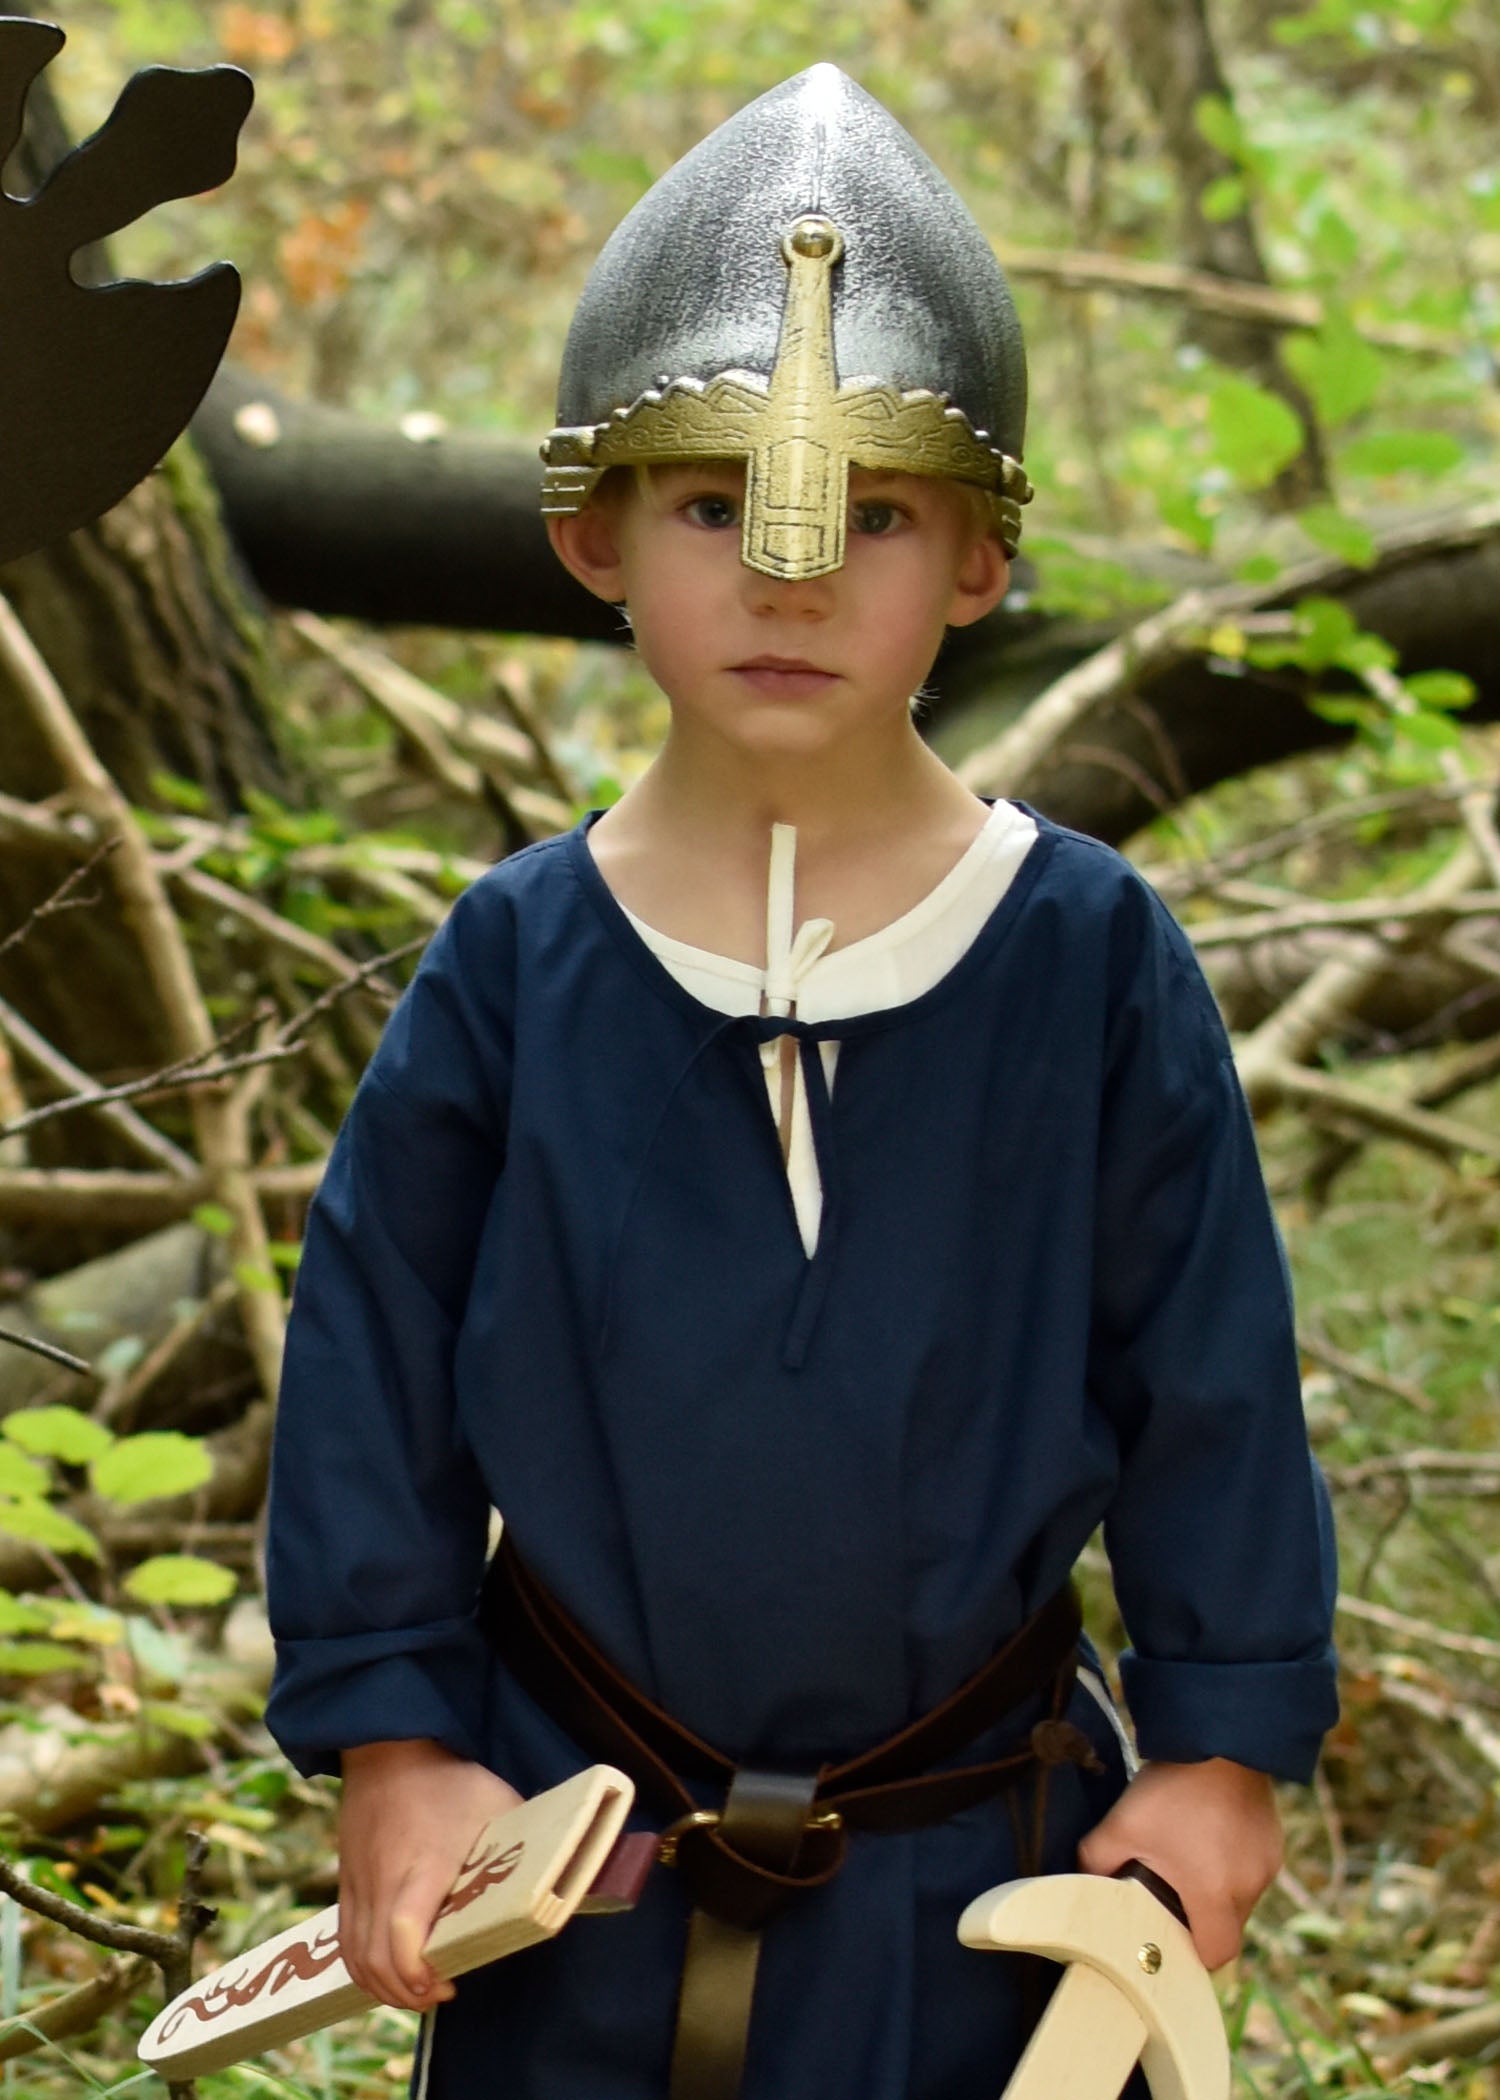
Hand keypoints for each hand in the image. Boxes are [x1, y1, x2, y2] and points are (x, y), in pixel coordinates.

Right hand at [338, 1739, 522, 2010]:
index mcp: (425, 1866)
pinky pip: (346, 1941)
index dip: (419, 1971)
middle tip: (440, 1994)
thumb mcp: (499, 1805)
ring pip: (356, 1957)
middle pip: (377, 1958)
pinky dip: (363, 1968)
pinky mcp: (347, 1884)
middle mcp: (385, 1881)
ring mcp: (361, 1884)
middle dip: (406, 1993)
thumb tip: (568, 1878)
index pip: (406, 1930)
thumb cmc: (451, 1781)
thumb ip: (525, 1846)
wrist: (390, 1750)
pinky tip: (389, 1973)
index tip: (447, 1983)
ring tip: (417, 1991)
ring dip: (384, 1987)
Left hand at [1076, 1757, 1282, 1969]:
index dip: (1191, 1952)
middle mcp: (1251, 1885)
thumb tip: (1086, 1884)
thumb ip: (1096, 1862)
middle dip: (1199, 1918)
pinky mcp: (1273, 1840)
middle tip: (1170, 1890)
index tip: (1169, 1933)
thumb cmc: (1171, 1787)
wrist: (1217, 1737)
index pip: (1215, 1953)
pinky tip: (1207, 1834)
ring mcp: (1267, 1862)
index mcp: (1216, 1894)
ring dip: (1216, 1888)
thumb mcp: (1122, 1824)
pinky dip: (1230, 1863)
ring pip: (1240, 1897)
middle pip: (1228, 1927)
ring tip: (1188, 1854)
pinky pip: (1251, 1868)